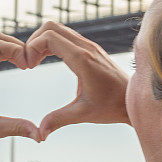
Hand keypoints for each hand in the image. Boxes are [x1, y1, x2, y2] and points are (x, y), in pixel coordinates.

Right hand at [25, 21, 130, 140]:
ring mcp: (89, 46)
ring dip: (41, 41)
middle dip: (33, 41)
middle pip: (50, 26)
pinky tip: (46, 60)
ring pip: (58, 29)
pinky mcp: (90, 49)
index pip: (49, 37)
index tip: (28, 67)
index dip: (32, 48)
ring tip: (34, 62)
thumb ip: (58, 120)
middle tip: (28, 63)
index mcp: (82, 59)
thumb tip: (39, 134)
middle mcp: (86, 47)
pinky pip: (65, 36)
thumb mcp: (83, 115)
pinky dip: (51, 43)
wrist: (133, 101)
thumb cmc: (111, 107)